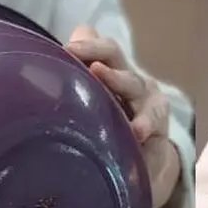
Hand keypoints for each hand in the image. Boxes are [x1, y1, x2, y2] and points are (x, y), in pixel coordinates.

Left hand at [65, 25, 178, 207]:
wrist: (142, 162)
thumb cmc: (108, 129)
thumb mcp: (88, 108)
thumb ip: (72, 87)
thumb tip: (49, 66)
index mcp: (107, 69)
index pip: (97, 47)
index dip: (86, 44)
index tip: (67, 49)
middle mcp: (126, 77)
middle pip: (113, 54)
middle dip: (95, 51)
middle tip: (76, 53)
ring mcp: (145, 97)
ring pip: (132, 82)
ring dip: (117, 79)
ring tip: (99, 75)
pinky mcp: (159, 122)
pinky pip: (153, 117)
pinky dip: (145, 121)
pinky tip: (136, 130)